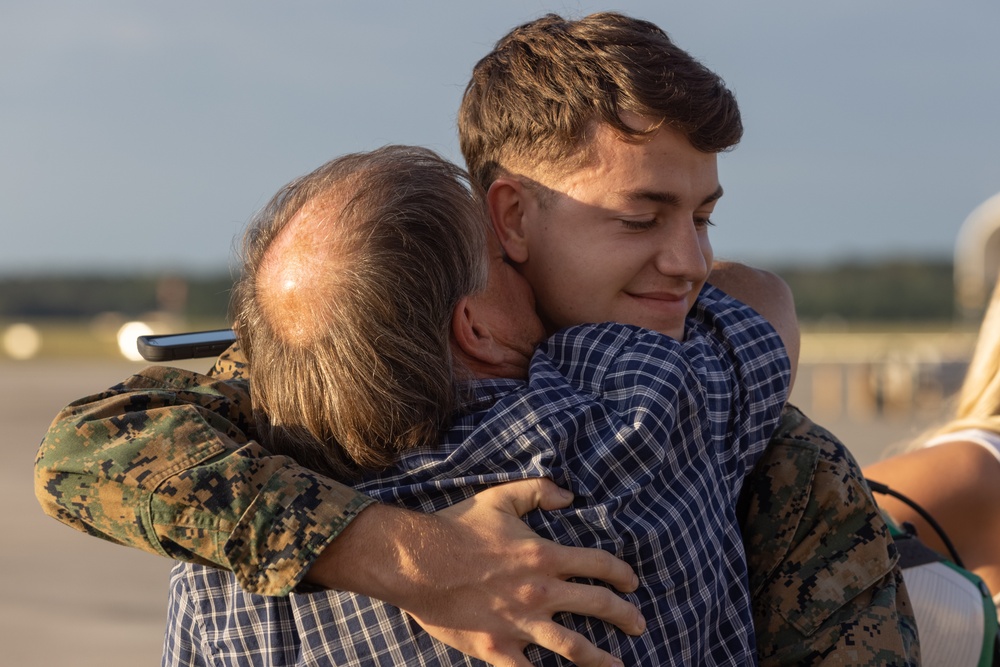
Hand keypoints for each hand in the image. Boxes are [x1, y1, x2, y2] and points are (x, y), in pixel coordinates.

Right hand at [308, 478, 643, 666]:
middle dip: (625, 615)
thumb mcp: (500, 498)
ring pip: (574, 647)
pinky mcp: (498, 647)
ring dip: (601, 659)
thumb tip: (570, 495)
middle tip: (640, 624)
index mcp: (545, 556)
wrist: (417, 562)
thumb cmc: (457, 527)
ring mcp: (521, 623)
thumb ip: (538, 491)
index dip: (621, 574)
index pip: (598, 565)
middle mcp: (541, 592)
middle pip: (597, 605)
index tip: (632, 582)